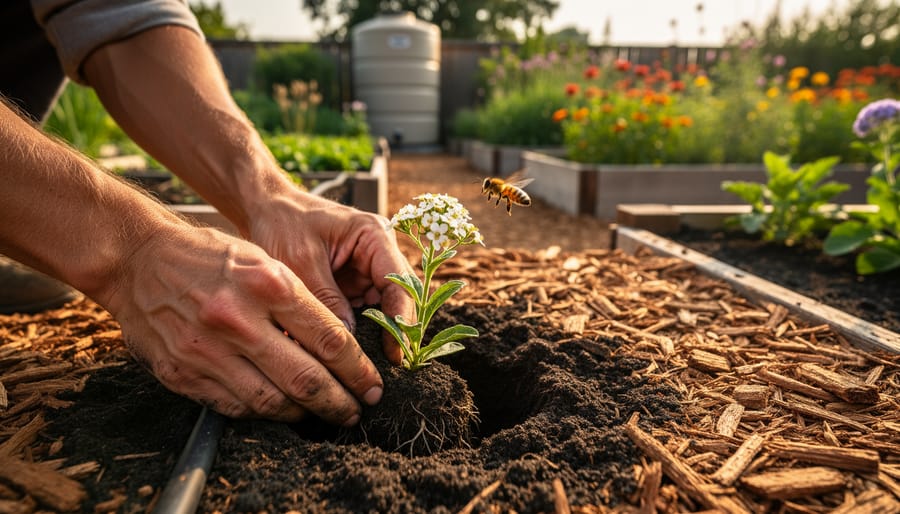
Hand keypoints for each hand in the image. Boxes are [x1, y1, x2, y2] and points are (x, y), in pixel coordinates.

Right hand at [102, 224, 383, 423]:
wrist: (137, 259)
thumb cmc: (207, 256)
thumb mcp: (262, 260)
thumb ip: (299, 302)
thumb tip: (339, 345)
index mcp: (268, 284)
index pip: (330, 340)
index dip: (358, 370)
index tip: (371, 384)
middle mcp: (239, 320)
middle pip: (307, 379)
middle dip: (340, 402)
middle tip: (356, 410)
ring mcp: (208, 350)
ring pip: (272, 402)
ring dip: (305, 414)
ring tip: (322, 414)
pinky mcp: (183, 372)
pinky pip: (235, 406)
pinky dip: (264, 412)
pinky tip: (280, 409)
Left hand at [246, 188, 415, 364]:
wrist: (264, 210)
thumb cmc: (282, 224)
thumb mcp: (301, 263)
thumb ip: (326, 300)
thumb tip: (347, 341)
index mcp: (374, 236)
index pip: (400, 282)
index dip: (402, 319)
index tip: (396, 352)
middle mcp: (379, 252)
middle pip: (398, 298)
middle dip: (394, 331)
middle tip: (388, 366)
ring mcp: (367, 268)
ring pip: (383, 309)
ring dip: (378, 334)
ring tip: (370, 366)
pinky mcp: (352, 283)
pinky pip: (364, 311)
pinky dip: (359, 331)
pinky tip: (351, 354)